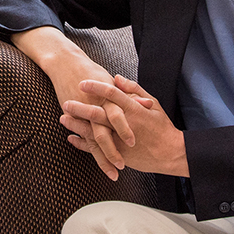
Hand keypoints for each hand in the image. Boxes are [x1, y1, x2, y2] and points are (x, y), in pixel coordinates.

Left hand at [62, 76, 187, 178]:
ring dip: (77, 125)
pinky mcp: (118, 155)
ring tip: (63, 118)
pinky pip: (97, 149)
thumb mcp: (153, 104)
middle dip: (80, 107)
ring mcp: (120, 141)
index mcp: (134, 110)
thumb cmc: (162, 126)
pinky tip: (71, 138)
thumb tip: (117, 78)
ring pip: (94, 132)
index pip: (112, 94)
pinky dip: (83, 144)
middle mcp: (125, 125)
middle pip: (98, 113)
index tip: (83, 82)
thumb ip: (134, 90)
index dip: (96, 87)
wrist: (170, 153)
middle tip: (66, 101)